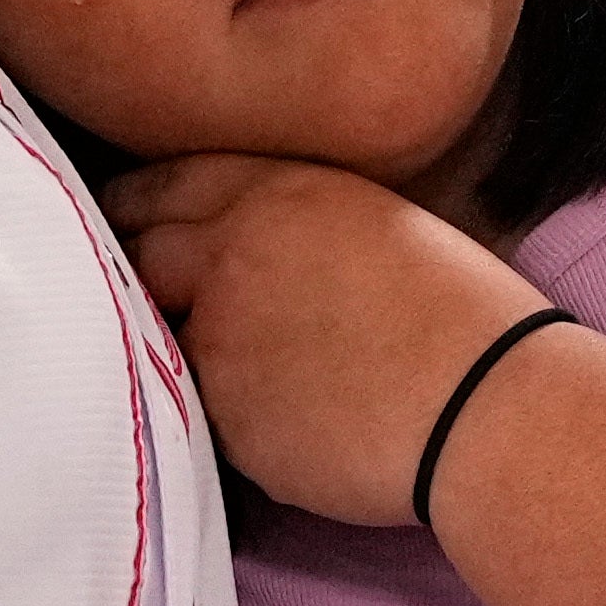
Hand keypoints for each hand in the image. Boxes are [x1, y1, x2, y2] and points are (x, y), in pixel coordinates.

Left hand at [110, 153, 555, 527]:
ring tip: (253, 368)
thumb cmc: (467, 315)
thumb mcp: (379, 225)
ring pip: (170, 342)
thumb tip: (252, 255)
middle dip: (135, 273)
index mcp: (277, 195)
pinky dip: (237, 416)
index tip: (117, 215)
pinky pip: (210, 413)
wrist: (487, 405)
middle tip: (132, 288)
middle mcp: (231, 258)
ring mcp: (220, 341)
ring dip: (193, 352)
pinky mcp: (228, 418)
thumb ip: (294, 226)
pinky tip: (296, 419)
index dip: (133, 204)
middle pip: (140, 258)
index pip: (165, 186)